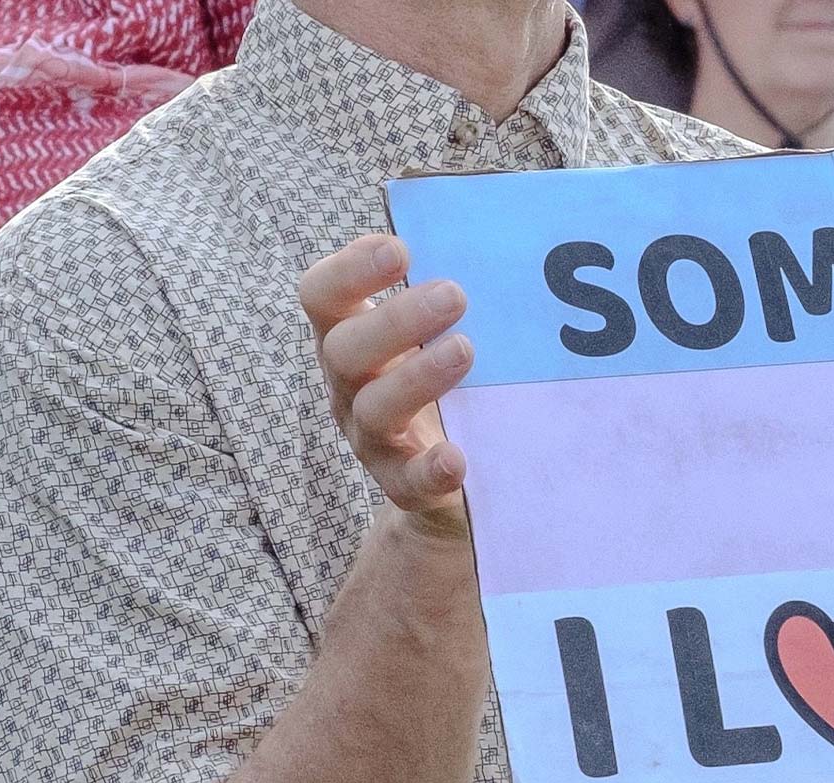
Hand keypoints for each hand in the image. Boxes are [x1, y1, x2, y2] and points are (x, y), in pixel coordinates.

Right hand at [301, 233, 474, 539]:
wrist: (450, 483)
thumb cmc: (446, 386)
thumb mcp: (436, 339)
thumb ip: (449, 300)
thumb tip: (511, 245)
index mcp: (351, 339)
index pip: (322, 297)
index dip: (349, 270)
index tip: (398, 249)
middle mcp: (350, 386)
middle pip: (345, 351)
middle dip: (396, 320)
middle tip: (454, 294)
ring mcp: (372, 440)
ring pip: (374, 410)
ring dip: (417, 377)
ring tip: (464, 350)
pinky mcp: (405, 486)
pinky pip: (409, 481)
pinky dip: (431, 469)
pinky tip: (457, 458)